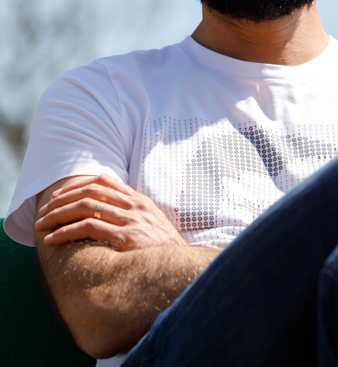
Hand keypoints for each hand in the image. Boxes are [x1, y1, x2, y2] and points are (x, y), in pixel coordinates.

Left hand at [35, 174, 186, 250]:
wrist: (185, 267)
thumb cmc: (165, 251)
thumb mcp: (152, 226)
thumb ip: (133, 218)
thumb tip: (108, 217)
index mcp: (139, 200)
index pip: (103, 181)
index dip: (77, 185)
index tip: (59, 196)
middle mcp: (135, 206)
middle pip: (90, 192)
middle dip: (61, 201)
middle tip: (43, 212)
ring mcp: (132, 220)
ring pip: (86, 207)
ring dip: (58, 216)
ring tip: (42, 226)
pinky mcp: (128, 238)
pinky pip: (90, 228)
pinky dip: (67, 232)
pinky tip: (53, 240)